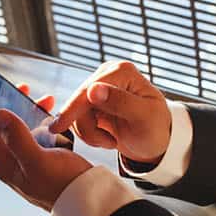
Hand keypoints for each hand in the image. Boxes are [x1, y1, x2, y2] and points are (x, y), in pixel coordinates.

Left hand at [0, 107, 91, 211]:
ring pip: (23, 129)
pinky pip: (38, 135)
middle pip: (5, 127)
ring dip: (31, 112)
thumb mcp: (38, 160)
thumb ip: (17, 138)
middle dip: (13, 105)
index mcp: (6, 164)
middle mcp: (14, 162)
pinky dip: (43, 122)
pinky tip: (52, 117)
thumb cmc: (64, 186)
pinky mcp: (44, 159)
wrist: (88, 200)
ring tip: (45, 101)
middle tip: (22, 89)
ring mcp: (29, 161)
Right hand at [48, 61, 170, 163]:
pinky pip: (78, 120)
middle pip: (78, 102)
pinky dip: (89, 134)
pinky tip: (105, 138)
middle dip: (89, 128)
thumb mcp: (143, 117)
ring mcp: (99, 89)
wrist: (157, 142)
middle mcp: (108, 75)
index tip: (59, 127)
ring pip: (75, 114)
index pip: (88, 90)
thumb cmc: (156, 129)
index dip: (72, 109)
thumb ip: (120, 102)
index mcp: (122, 71)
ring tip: (111, 141)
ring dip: (90, 134)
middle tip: (108, 143)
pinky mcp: (93, 103)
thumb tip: (93, 89)